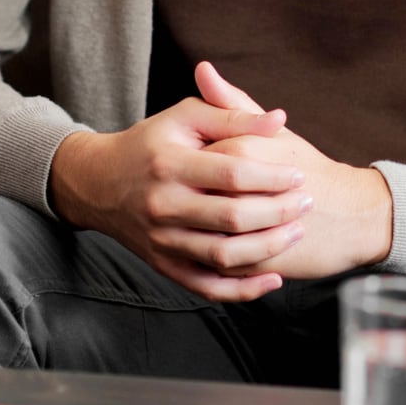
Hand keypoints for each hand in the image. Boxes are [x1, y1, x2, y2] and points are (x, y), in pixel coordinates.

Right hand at [48, 84, 305, 300]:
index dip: (272, 175)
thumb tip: (279, 119)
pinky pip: (208, 286)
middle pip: (232, 217)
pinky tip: (273, 278)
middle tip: (306, 203)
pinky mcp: (164, 265)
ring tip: (295, 232)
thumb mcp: (184, 117)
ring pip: (224, 255)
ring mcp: (162, 239)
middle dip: (279, 211)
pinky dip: (243, 290)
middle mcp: (163, 204)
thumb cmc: (150, 143)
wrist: (99, 183)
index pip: (232, 173)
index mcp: (169, 163)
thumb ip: (231, 115)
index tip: (298, 174)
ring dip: (269, 248)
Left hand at [195, 62, 393, 279]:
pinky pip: (220, 266)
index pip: (194, 160)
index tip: (199, 172)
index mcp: (240, 150)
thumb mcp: (271, 131)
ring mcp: (248, 229)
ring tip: (213, 225)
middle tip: (200, 201)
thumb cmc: (308, 166)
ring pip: (204, 234)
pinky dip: (215, 259)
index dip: (192, 169)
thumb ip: (231, 104)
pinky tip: (223, 247)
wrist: (356, 213)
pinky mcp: (256, 262)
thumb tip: (202, 69)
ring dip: (204, 232)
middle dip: (193, 202)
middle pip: (195, 197)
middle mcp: (239, 189)